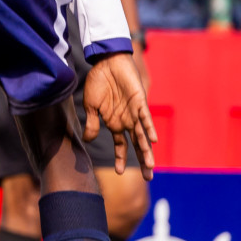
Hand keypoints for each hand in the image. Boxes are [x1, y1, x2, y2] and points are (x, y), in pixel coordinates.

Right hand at [82, 53, 158, 179]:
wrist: (107, 63)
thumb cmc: (97, 83)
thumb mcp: (90, 106)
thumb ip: (91, 123)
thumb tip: (87, 140)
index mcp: (114, 123)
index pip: (120, 145)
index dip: (121, 158)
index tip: (120, 172)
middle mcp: (126, 121)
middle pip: (137, 145)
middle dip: (143, 160)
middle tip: (150, 177)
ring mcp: (134, 113)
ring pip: (142, 135)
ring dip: (146, 150)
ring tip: (150, 165)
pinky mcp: (139, 102)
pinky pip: (145, 118)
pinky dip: (149, 128)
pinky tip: (153, 140)